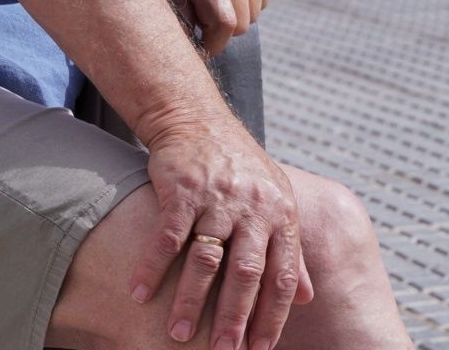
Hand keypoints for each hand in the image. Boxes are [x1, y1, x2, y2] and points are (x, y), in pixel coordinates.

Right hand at [130, 117, 313, 348]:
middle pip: (247, 274)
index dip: (272, 316)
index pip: (282, 275)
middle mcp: (254, 208)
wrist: (198, 120)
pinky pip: (167, 238)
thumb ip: (290, 250)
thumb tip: (308, 297)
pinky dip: (152, 268)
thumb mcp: (276, 201)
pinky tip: (140, 295)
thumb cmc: (240, 168)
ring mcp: (219, 199)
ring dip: (190, 302)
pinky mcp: (184, 191)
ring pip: (206, 261)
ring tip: (178, 335)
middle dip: (234, 319)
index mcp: (281, 215)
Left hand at [162, 0, 271, 56]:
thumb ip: (181, 6)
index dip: (215, 44)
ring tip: (217, 3)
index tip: (204, 47)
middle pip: (242, 23)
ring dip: (238, 15)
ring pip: (255, 12)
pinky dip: (251, 0)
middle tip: (205, 22)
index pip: (225, 26)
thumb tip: (194, 37)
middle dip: (223, 31)